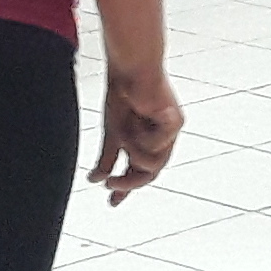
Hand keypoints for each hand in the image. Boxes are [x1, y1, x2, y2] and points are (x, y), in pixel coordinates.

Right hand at [91, 62, 181, 203]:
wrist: (131, 66)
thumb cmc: (123, 94)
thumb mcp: (112, 131)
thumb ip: (107, 156)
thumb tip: (94, 179)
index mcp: (146, 141)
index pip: (138, 170)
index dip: (126, 188)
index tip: (112, 203)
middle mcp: (161, 140)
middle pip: (149, 173)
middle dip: (129, 182)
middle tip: (110, 185)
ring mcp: (170, 132)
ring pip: (154, 163)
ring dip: (133, 151)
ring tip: (122, 134)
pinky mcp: (175, 122)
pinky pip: (158, 144)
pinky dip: (143, 136)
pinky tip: (137, 117)